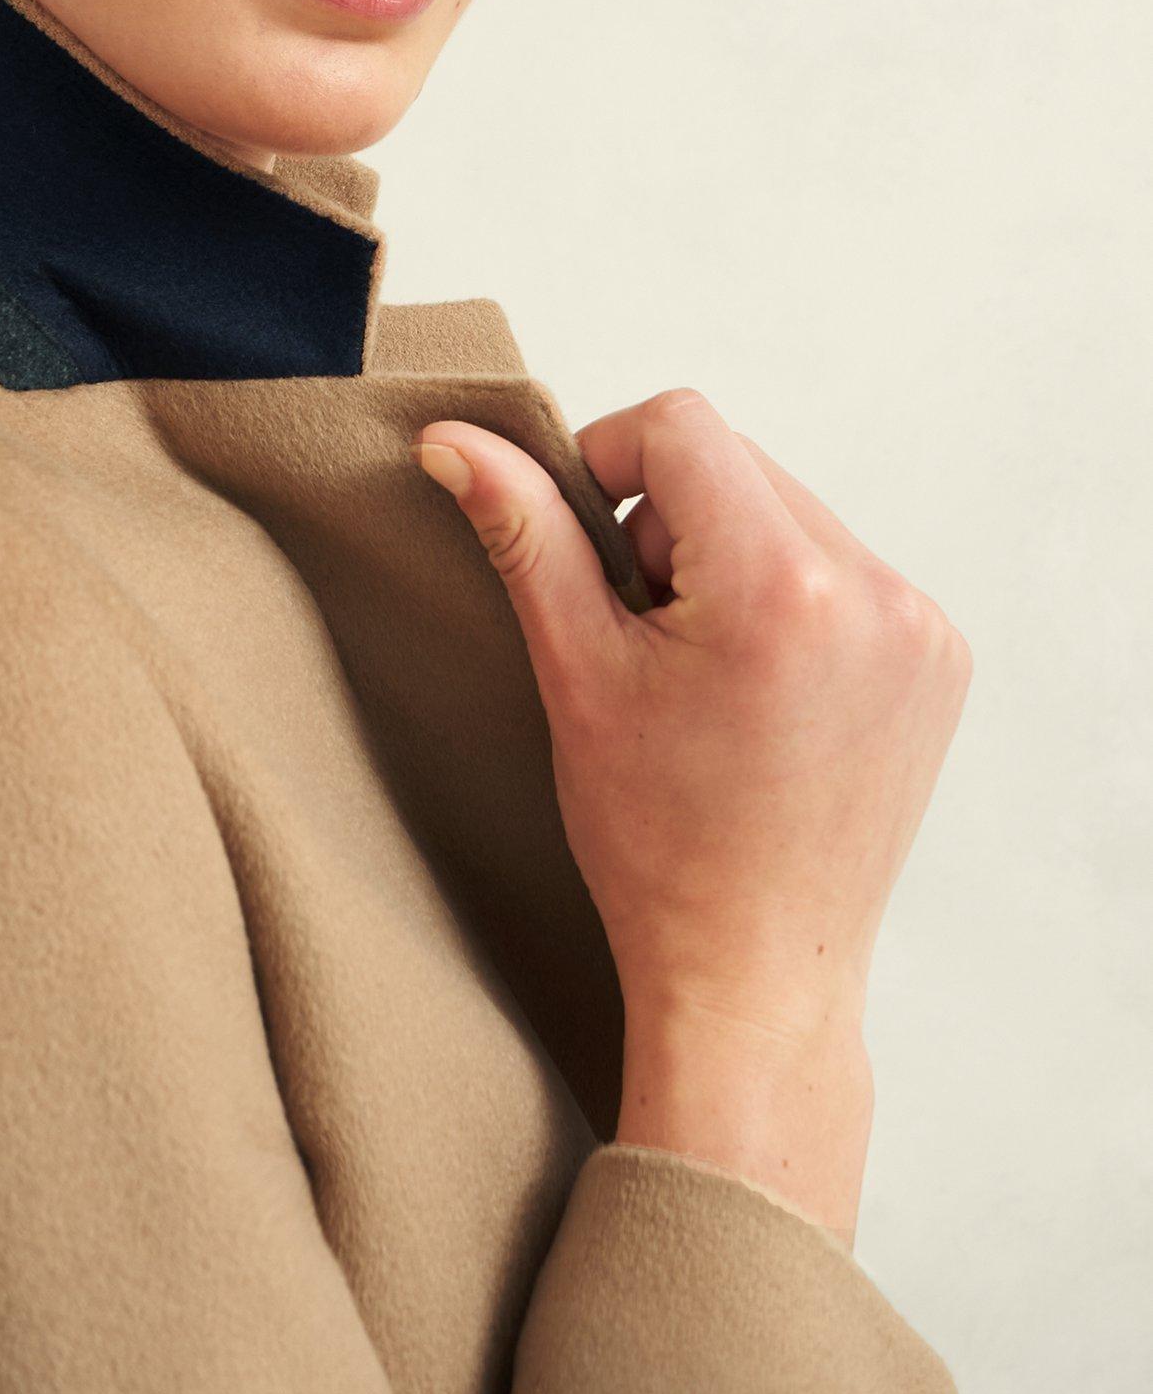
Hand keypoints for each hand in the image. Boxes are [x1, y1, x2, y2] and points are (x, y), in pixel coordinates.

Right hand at [412, 387, 971, 1040]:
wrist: (753, 968)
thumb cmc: (655, 839)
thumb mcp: (575, 671)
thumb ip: (524, 532)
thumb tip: (455, 439)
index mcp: (782, 586)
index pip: (679, 426)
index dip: (607, 463)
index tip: (589, 553)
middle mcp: (873, 591)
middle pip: (735, 462)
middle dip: (670, 523)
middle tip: (643, 634)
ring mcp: (919, 624)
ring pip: (786, 509)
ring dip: (727, 556)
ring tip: (701, 671)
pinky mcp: (939, 654)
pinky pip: (840, 564)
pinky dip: (784, 596)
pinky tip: (755, 688)